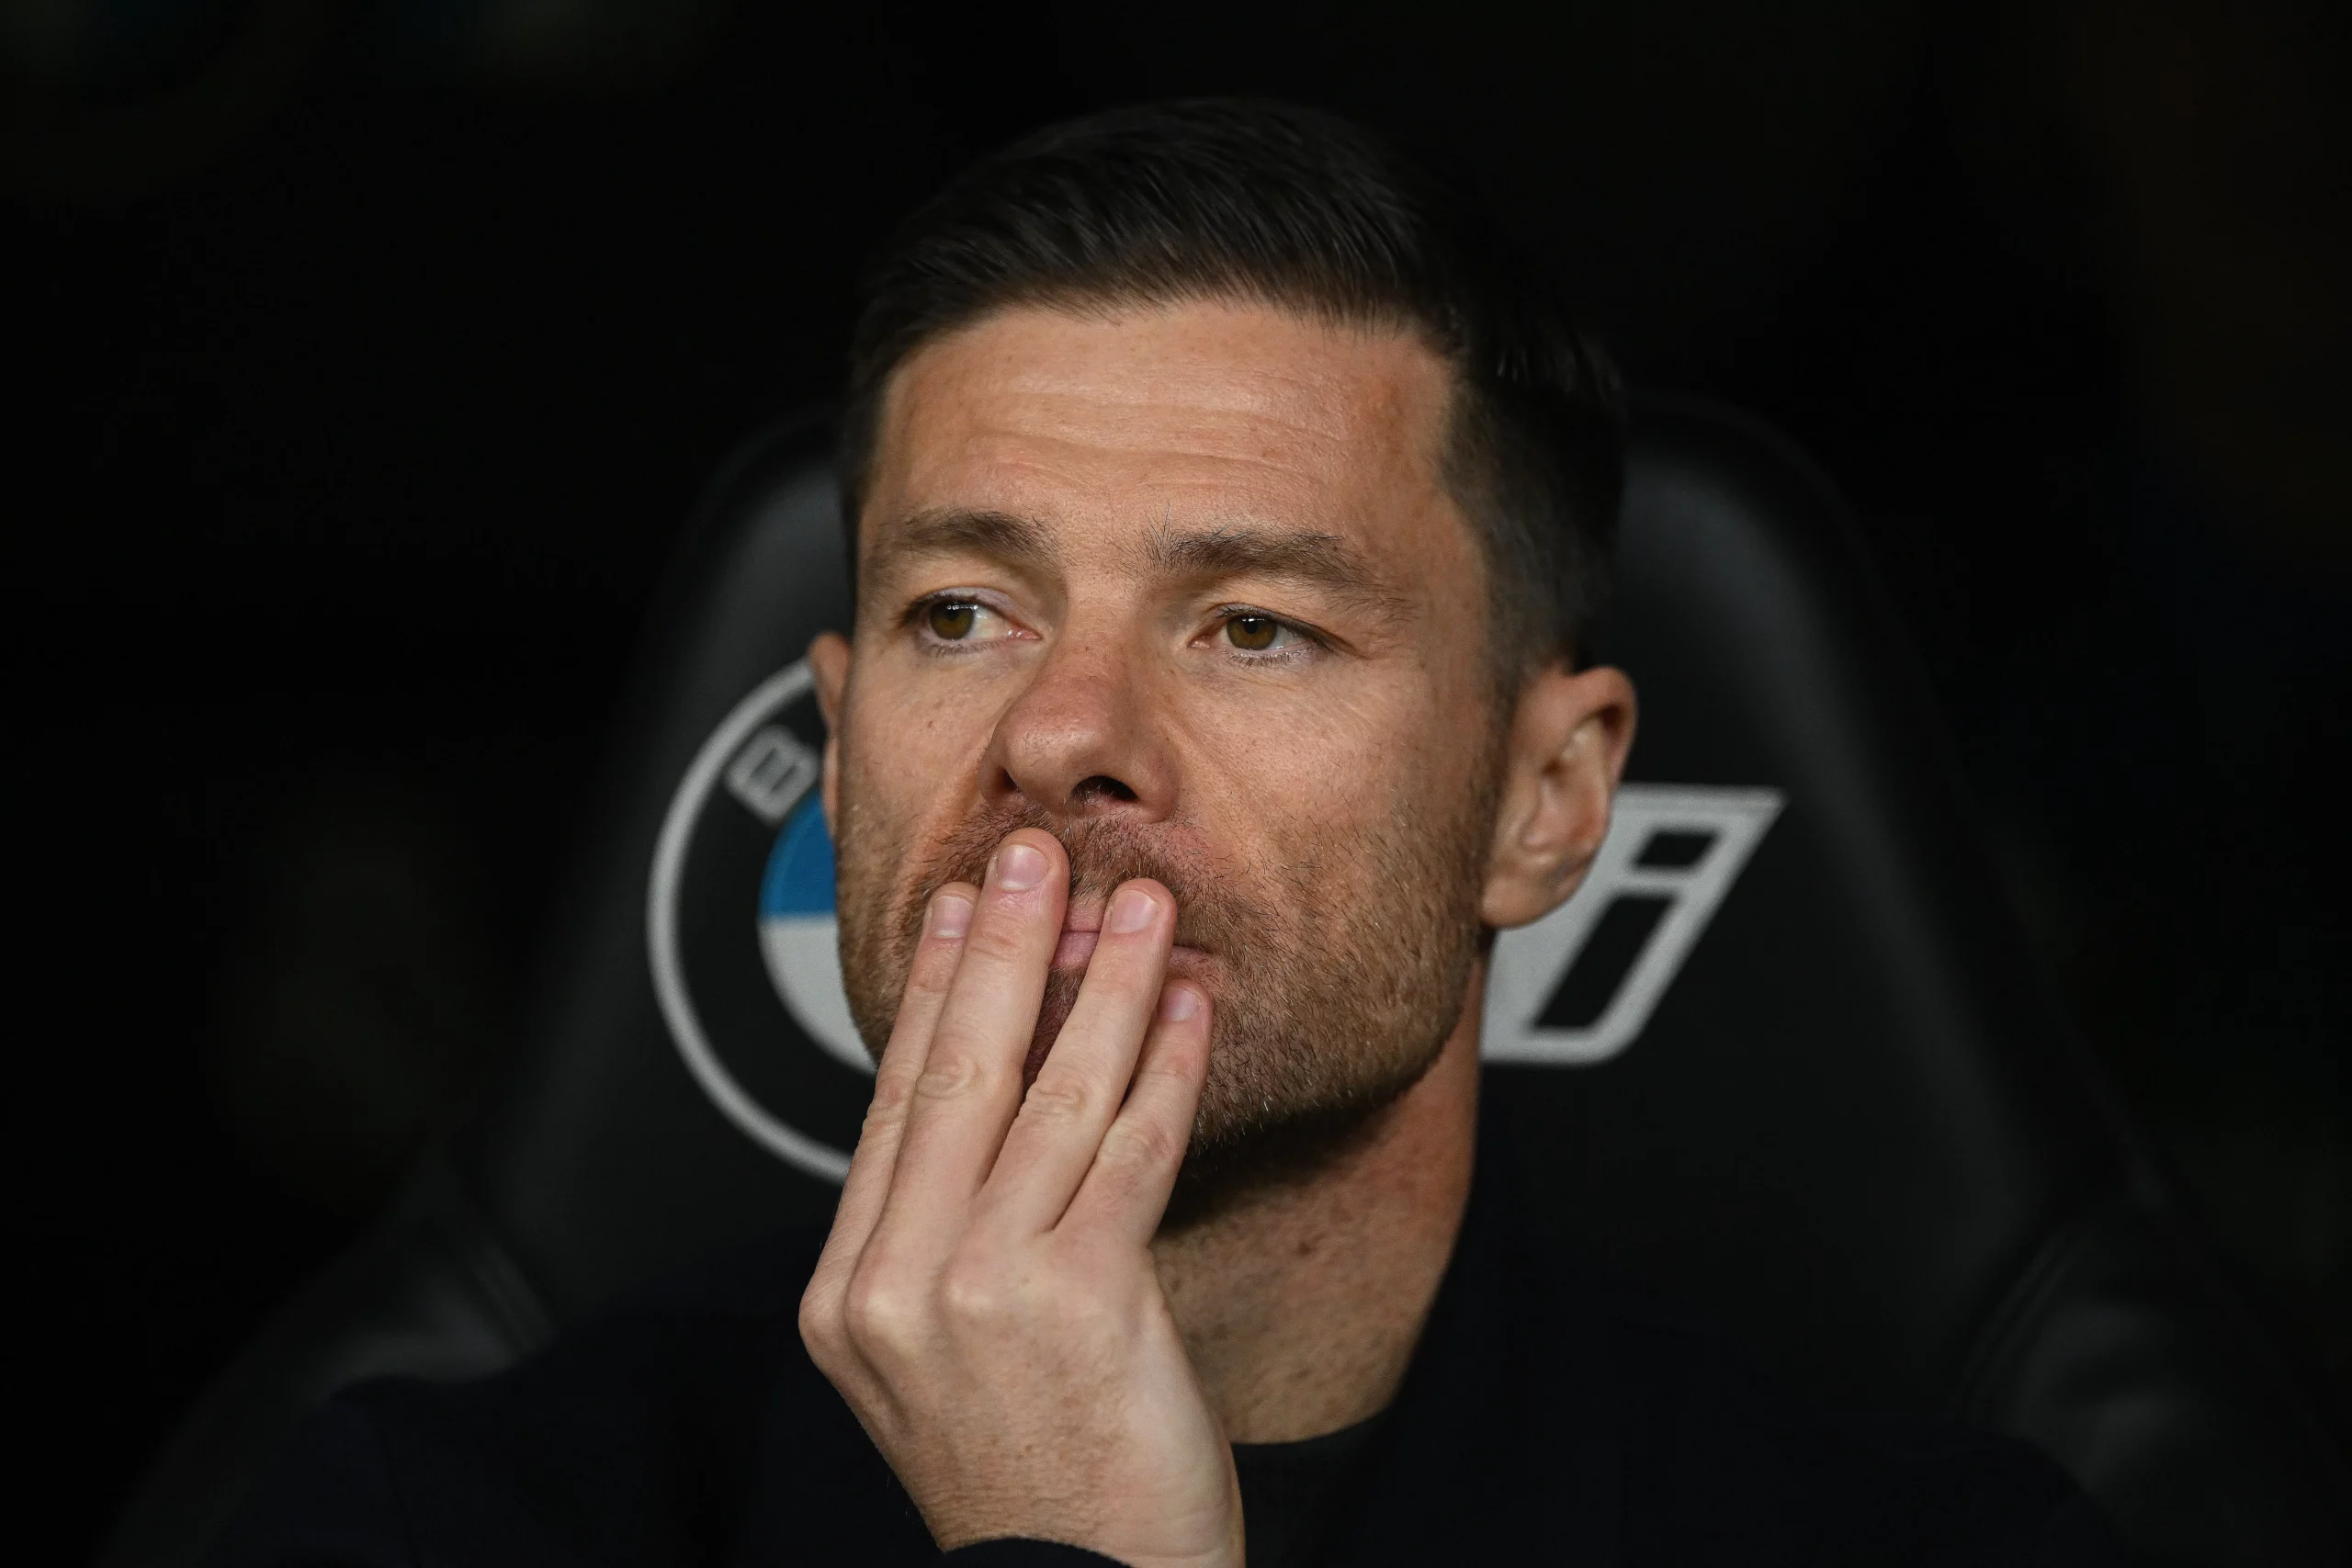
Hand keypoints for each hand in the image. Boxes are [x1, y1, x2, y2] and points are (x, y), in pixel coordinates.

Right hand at [799, 829, 1236, 1567]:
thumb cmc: (1040, 1482)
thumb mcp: (949, 1357)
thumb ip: (949, 1237)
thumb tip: (997, 1092)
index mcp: (849, 1295)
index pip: (893, 1106)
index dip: (929, 992)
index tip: (956, 906)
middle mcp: (894, 1288)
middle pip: (955, 1076)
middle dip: (1001, 948)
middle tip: (1029, 853)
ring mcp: (978, 1294)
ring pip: (1048, 1097)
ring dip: (1102, 983)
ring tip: (1138, 903)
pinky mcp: (1076, 1303)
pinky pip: (1129, 1151)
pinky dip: (1165, 1065)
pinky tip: (1191, 1005)